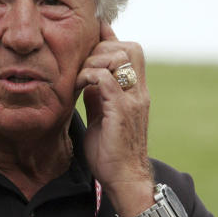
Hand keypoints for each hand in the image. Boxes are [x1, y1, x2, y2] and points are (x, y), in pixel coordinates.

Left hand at [75, 22, 152, 203]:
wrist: (124, 178)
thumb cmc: (111, 151)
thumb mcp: (102, 115)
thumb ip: (98, 95)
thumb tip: (87, 79)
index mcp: (135, 90)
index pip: (130, 50)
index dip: (110, 38)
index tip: (90, 39)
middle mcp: (139, 91)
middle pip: (129, 46)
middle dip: (100, 49)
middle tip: (82, 68)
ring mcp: (133, 99)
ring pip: (119, 56)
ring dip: (94, 61)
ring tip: (80, 78)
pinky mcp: (122, 109)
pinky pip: (105, 78)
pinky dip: (88, 76)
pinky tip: (78, 87)